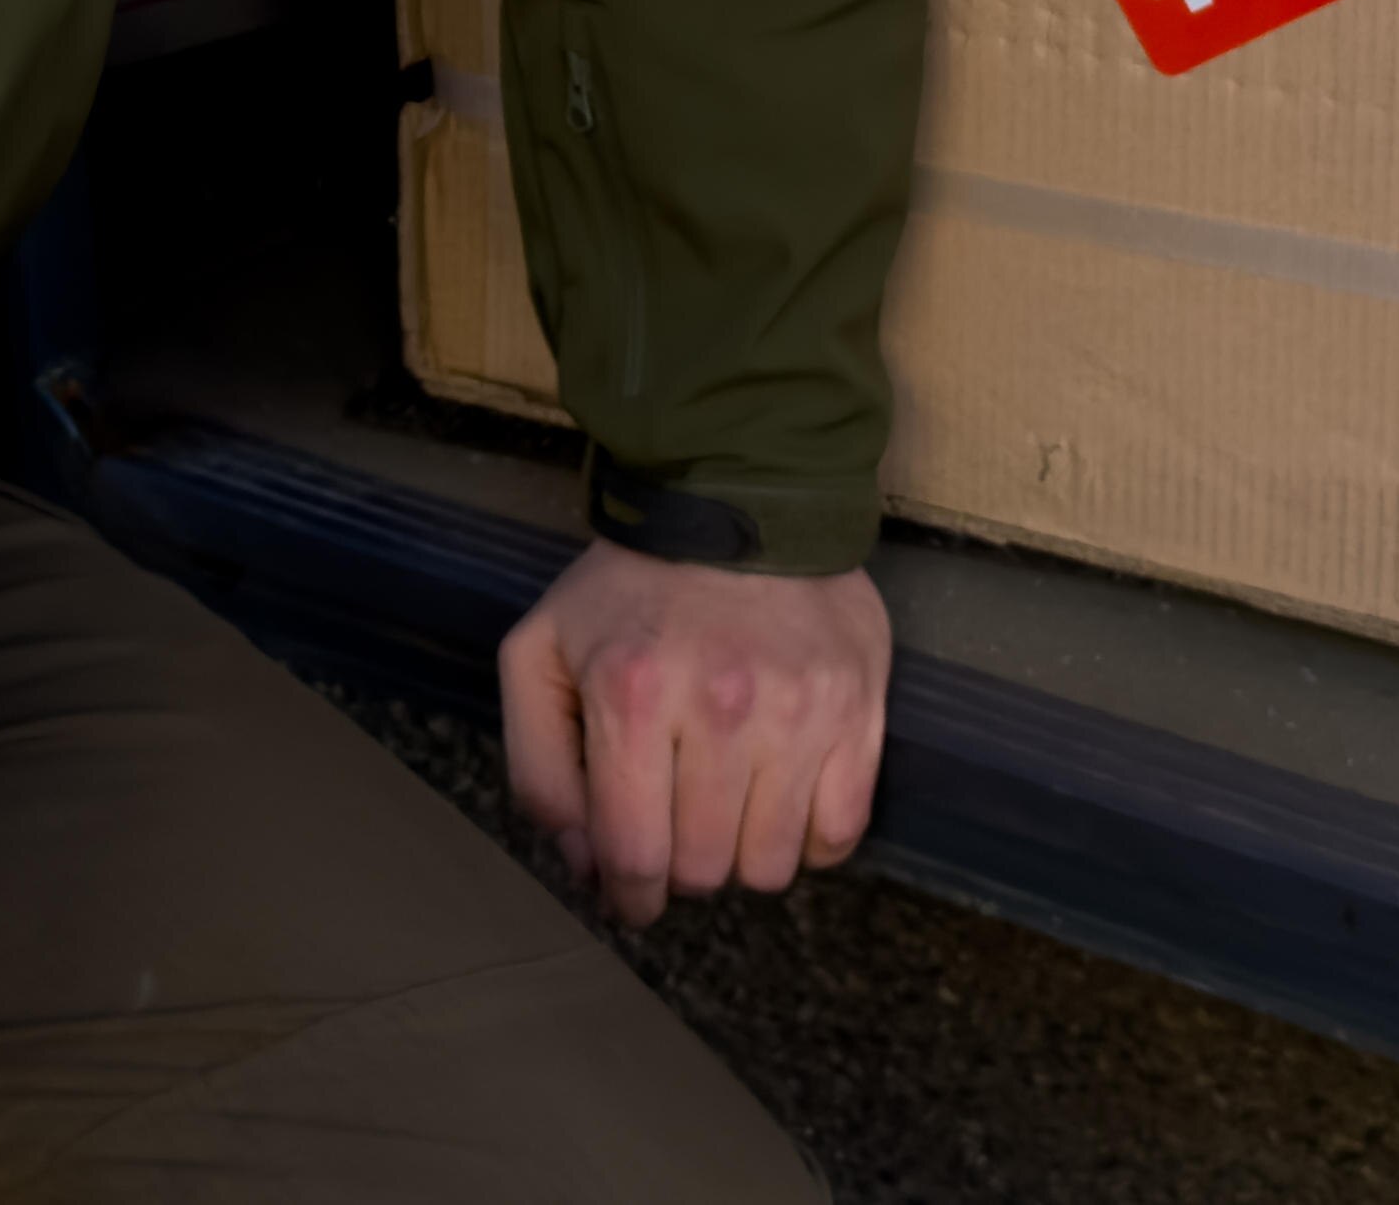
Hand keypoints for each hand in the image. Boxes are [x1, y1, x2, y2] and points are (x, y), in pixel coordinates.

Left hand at [498, 540, 890, 926]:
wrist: (736, 499)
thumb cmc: (628, 590)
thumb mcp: (540, 656)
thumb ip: (540, 770)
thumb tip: (586, 866)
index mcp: (632, 697)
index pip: (636, 856)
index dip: (629, 898)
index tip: (630, 898)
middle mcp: (723, 709)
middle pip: (707, 869)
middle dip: (682, 870)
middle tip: (676, 832)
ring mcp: (801, 711)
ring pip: (774, 865)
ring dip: (744, 857)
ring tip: (726, 808)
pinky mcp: (859, 707)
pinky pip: (841, 832)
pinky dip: (809, 839)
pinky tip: (779, 798)